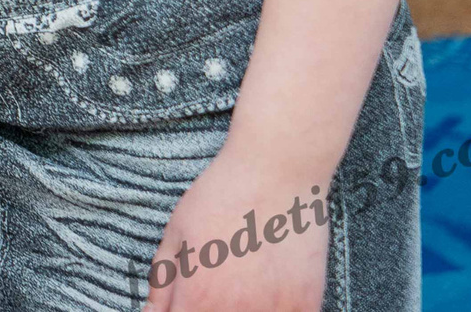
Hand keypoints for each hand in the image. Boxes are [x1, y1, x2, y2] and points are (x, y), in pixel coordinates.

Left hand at [142, 150, 325, 310]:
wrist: (277, 171)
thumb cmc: (222, 195)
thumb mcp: (177, 233)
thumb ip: (163, 282)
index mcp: (198, 300)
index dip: (181, 309)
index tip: (186, 298)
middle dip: (207, 306)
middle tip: (218, 279)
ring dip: (244, 306)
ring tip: (245, 276)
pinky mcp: (307, 305)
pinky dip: (275, 305)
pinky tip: (272, 282)